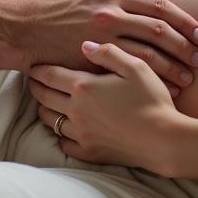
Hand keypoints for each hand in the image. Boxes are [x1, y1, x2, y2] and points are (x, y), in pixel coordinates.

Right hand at [17, 0, 197, 91]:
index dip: (184, 19)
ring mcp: (101, 37)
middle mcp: (109, 12)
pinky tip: (164, 89)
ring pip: (147, 52)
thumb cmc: (62, 3)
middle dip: (185, 44)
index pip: (157, 4)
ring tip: (189, 77)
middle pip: (158, 28)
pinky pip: (129, 71)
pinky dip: (151, 80)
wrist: (26, 28)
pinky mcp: (92, 60)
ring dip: (173, 65)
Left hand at [30, 41, 178, 170]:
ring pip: (49, 121)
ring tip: (47, 101)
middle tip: (34, 81)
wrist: (164, 140)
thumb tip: (85, 45)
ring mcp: (81, 134)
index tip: (33, 65)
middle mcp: (76, 111)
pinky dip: (60, 133)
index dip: (38, 69)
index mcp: (84, 87)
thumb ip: (108, 53)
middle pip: (43, 97)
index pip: (49, 75)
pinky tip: (66, 126)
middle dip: (36, 87)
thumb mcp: (135, 66)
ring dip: (45, 109)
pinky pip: (63, 142)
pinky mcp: (89, 152)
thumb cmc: (152, 99)